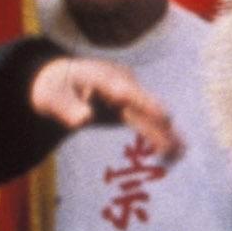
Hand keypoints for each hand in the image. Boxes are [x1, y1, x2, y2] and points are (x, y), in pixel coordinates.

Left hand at [29, 56, 181, 161]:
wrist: (62, 79)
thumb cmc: (54, 88)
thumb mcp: (51, 97)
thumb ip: (66, 107)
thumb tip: (83, 120)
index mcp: (104, 77)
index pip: (124, 90)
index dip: (142, 102)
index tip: (161, 114)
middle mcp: (124, 84)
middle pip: (145, 106)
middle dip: (160, 125)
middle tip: (174, 145)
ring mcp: (132, 96)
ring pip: (152, 116)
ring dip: (166, 134)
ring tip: (180, 154)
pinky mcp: (133, 109)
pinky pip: (149, 124)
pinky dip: (161, 137)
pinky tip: (176, 152)